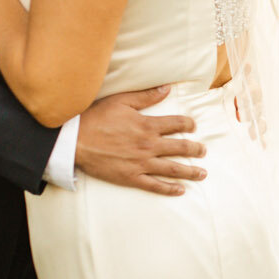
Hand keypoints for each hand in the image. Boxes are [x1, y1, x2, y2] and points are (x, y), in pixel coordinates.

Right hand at [76, 87, 206, 194]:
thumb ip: (146, 96)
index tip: (193, 126)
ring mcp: (141, 163)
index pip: (177, 124)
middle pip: (180, 148)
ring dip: (190, 171)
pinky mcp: (131, 177)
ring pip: (172, 168)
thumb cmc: (96, 118)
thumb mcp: (121, 101)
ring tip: (202, 173)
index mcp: (147, 125)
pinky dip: (169, 189)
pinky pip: (155, 186)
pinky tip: (181, 190)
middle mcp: (148, 145)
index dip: (188, 124)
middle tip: (203, 151)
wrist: (75, 141)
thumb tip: (167, 88)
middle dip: (195, 149)